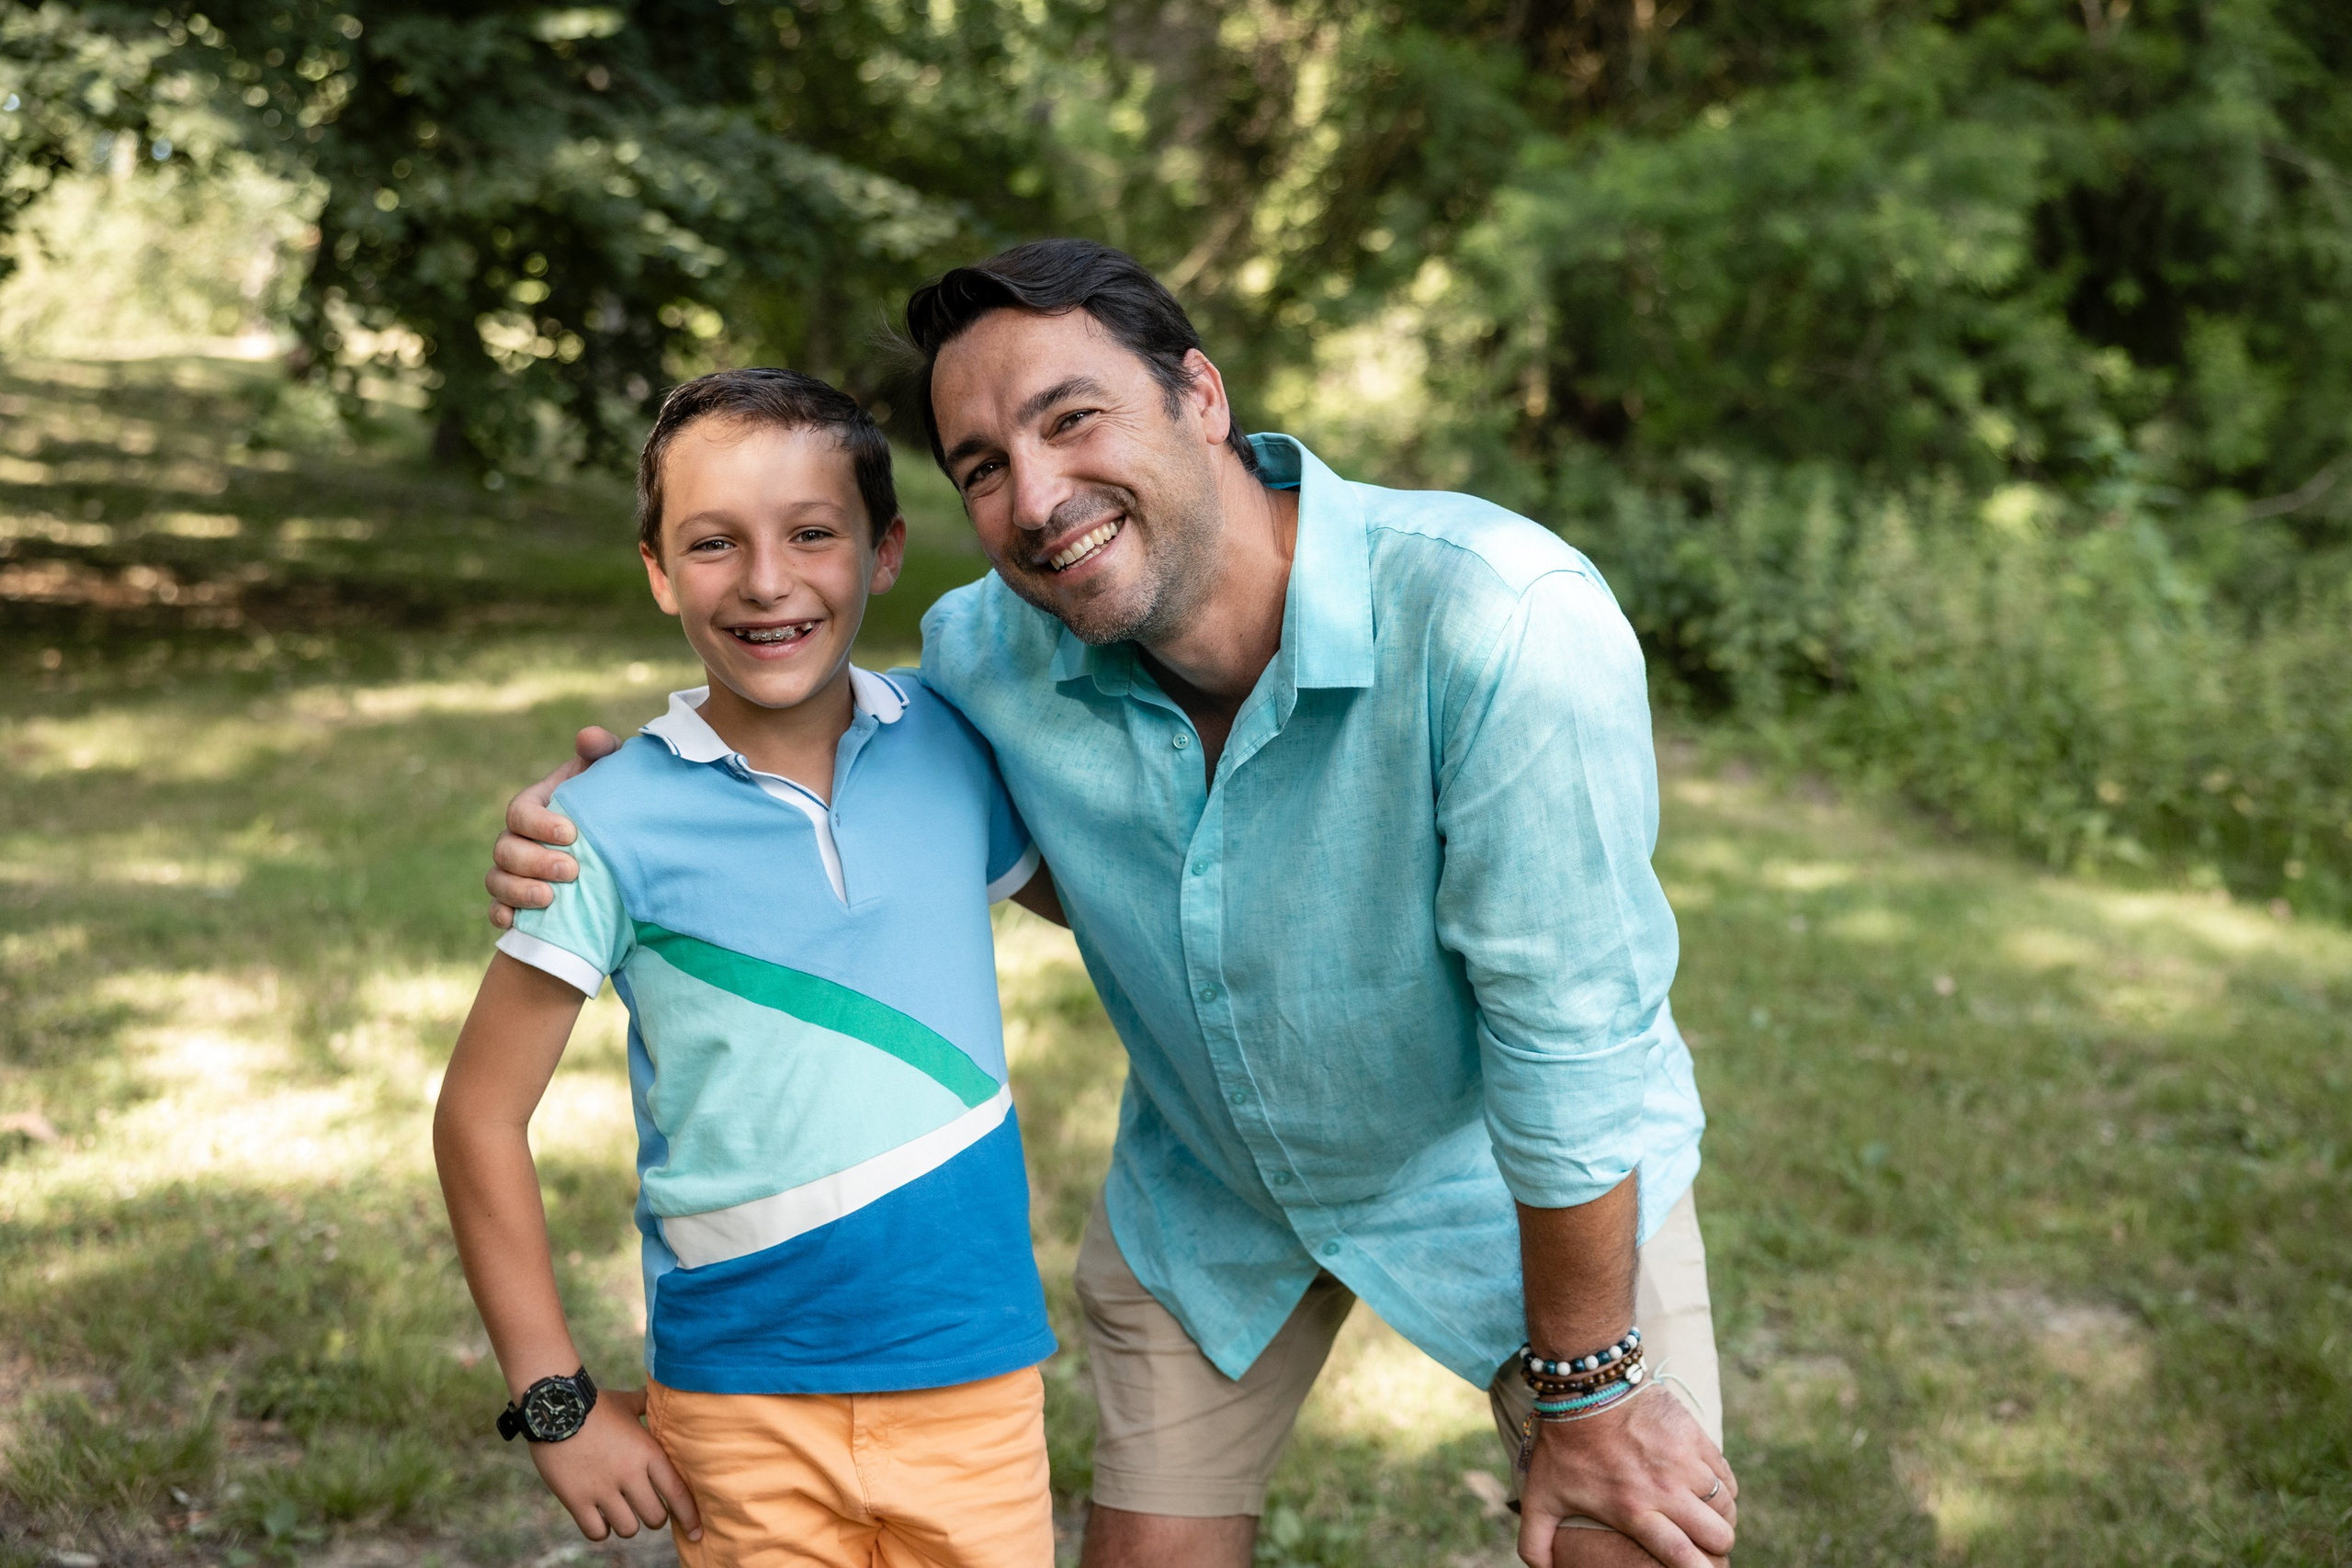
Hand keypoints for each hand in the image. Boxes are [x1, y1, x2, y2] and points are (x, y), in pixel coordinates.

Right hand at [486, 727, 618, 928]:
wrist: (616, 847)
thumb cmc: (608, 805)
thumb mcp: (609, 777)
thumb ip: (602, 752)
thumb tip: (587, 737)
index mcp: (533, 806)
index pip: (520, 812)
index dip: (539, 824)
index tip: (572, 834)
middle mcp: (516, 838)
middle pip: (506, 849)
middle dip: (535, 862)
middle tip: (571, 872)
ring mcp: (511, 870)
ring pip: (497, 880)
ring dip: (519, 891)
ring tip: (551, 899)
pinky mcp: (515, 900)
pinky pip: (497, 910)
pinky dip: (503, 916)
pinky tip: (516, 924)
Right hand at [530, 1387, 701, 1542]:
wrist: (554, 1407)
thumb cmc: (594, 1404)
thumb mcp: (627, 1403)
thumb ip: (647, 1405)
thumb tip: (661, 1393)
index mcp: (648, 1452)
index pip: (678, 1493)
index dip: (689, 1517)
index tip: (696, 1533)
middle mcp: (629, 1473)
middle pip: (655, 1517)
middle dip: (655, 1518)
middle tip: (647, 1510)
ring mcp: (602, 1489)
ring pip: (628, 1528)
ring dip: (628, 1524)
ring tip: (622, 1513)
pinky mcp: (576, 1499)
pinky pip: (597, 1532)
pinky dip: (601, 1530)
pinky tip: (600, 1518)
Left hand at [1518, 1385, 1735, 1567]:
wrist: (1584, 1387)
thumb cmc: (1561, 1445)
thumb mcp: (1540, 1497)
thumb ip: (1535, 1542)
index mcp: (1632, 1510)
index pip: (1682, 1556)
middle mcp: (1664, 1489)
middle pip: (1716, 1534)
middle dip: (1715, 1546)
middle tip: (1703, 1544)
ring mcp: (1683, 1461)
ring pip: (1726, 1506)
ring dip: (1720, 1518)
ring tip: (1707, 1519)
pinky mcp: (1694, 1436)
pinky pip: (1725, 1475)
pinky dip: (1723, 1489)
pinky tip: (1708, 1491)